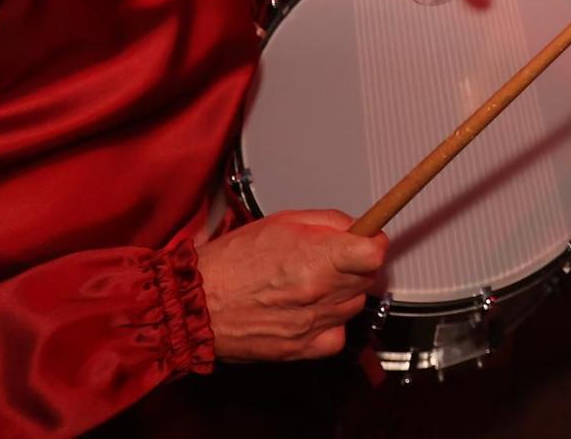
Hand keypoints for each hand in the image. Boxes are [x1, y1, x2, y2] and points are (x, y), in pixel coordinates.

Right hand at [195, 210, 387, 362]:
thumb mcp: (282, 221)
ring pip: (353, 306)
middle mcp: (319, 293)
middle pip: (367, 279)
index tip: (367, 239)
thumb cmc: (229, 262)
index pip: (374, 253)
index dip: (373, 243)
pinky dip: (329, 324)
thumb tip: (356, 227)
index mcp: (316, 257)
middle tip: (331, 258)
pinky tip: (310, 311)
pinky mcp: (302, 349)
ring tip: (311, 284)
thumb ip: (326, 222)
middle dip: (355, 265)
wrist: (195, 304)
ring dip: (342, 294)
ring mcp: (313, 324)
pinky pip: (337, 335)